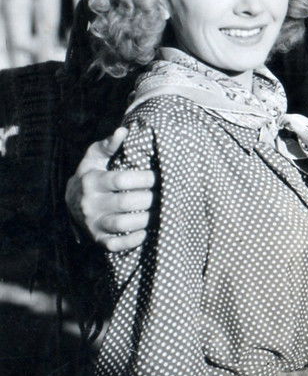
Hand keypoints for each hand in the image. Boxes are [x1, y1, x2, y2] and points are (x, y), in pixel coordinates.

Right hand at [66, 127, 155, 251]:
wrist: (72, 202)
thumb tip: (124, 130)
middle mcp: (89, 203)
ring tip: (162, 211)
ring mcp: (93, 223)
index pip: (122, 179)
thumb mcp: (95, 157)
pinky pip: (116, 245)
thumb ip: (109, 145)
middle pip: (126, 202)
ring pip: (122, 224)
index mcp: (91, 181)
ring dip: (147, 219)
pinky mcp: (98, 239)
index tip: (161, 176)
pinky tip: (146, 231)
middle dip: (151, 198)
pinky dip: (133, 240)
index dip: (145, 178)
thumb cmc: (92, 174)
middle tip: (168, 194)